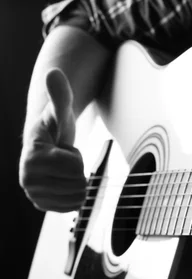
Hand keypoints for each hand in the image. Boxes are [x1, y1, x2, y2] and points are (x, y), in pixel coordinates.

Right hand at [19, 68, 85, 211]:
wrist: (45, 144)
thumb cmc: (55, 127)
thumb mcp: (61, 110)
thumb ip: (60, 95)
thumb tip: (54, 71)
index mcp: (32, 157)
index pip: (75, 167)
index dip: (76, 155)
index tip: (63, 147)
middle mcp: (27, 178)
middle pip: (78, 184)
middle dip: (77, 170)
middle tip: (65, 160)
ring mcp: (33, 193)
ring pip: (77, 197)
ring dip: (76, 182)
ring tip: (64, 170)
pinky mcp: (40, 204)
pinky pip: (71, 207)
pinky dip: (75, 197)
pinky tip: (65, 183)